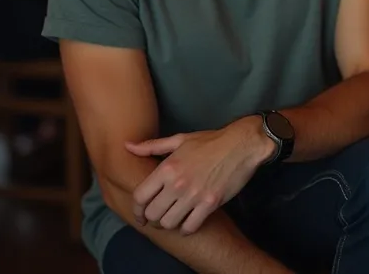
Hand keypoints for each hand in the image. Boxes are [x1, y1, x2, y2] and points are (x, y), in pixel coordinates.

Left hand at [125, 116, 274, 234]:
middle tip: (157, 215)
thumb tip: (127, 146)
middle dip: (152, 217)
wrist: (240, 145)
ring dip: (169, 223)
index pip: (140, 196)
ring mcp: (194, 195)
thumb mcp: (179, 139)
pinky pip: (190, 227)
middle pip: (152, 213)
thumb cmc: (209, 141)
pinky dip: (186, 228)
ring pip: (169, 223)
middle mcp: (177, 183)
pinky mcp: (210, 204)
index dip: (136, 209)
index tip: (140, 213)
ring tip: (173, 217)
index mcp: (167, 167)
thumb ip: (152, 146)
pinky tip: (188, 220)